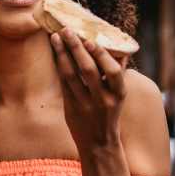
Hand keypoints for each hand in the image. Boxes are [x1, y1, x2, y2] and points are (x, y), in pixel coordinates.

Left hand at [50, 27, 127, 148]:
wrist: (98, 145)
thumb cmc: (109, 114)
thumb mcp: (118, 96)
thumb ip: (115, 75)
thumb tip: (116, 48)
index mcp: (119, 95)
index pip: (113, 73)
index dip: (103, 56)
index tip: (92, 40)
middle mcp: (102, 100)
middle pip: (89, 71)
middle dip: (77, 48)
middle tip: (68, 30)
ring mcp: (85, 105)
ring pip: (71, 76)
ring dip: (62, 54)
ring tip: (56, 37)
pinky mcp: (71, 109)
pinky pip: (63, 84)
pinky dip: (59, 67)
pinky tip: (56, 53)